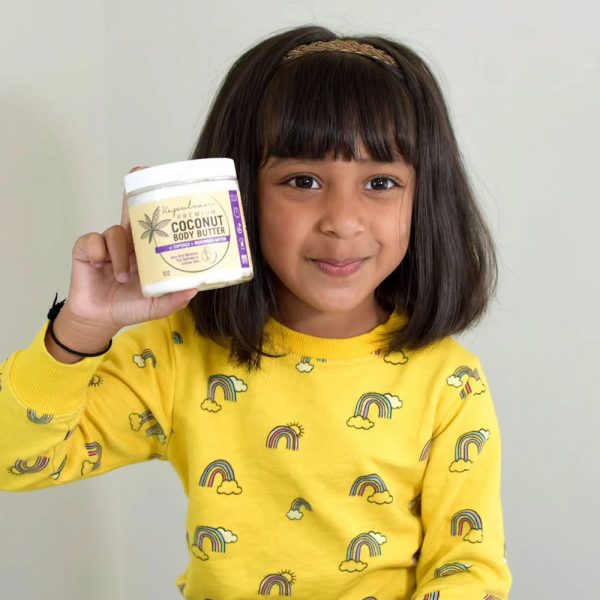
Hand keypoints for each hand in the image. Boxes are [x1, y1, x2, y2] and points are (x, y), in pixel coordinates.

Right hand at [64, 167, 197, 334]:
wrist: (100, 319)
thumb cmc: (130, 307)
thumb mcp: (156, 306)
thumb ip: (174, 300)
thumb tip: (193, 289)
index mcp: (147, 251)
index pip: (153, 225)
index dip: (158, 208)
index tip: (166, 191)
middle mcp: (128, 243)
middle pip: (131, 213)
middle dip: (134, 197)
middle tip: (138, 174)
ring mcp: (107, 244)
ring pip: (115, 231)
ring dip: (120, 254)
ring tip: (122, 276)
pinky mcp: (87, 250)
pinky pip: (92, 241)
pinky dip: (97, 252)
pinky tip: (100, 266)